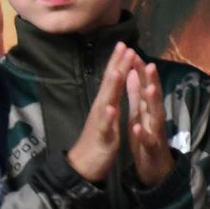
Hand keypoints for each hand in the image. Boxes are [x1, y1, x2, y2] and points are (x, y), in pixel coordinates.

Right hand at [65, 43, 134, 181]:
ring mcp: (100, 122)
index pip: (113, 79)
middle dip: (117, 65)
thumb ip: (111, 98)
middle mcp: (101, 108)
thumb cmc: (98, 140)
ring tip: (118, 70)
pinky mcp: (102, 137)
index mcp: (106, 104)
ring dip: (112, 87)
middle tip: (124, 46)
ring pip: (106, 102)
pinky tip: (111, 108)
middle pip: (110, 84)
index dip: (119, 62)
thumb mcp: (107, 116)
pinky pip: (105, 126)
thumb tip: (114, 81)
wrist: (84, 165)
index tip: (125, 44)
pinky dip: (108, 117)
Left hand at [124, 57, 175, 186]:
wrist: (155, 171)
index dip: (139, 70)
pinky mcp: (152, 150)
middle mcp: (154, 118)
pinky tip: (138, 127)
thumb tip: (132, 73)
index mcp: (147, 109)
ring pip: (155, 116)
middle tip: (149, 64)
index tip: (133, 52)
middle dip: (151, 81)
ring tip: (149, 88)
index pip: (144, 86)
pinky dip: (143, 133)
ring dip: (152, 102)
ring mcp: (155, 133)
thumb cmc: (145, 140)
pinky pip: (148, 141)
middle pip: (153, 97)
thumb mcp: (138, 114)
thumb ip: (136, 95)